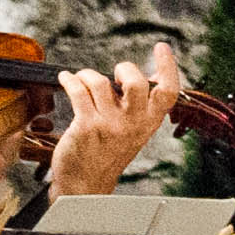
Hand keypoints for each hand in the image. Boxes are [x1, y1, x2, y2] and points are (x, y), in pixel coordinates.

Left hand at [44, 44, 188, 198]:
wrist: (85, 185)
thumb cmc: (107, 154)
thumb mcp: (133, 132)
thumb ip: (140, 107)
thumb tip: (146, 75)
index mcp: (148, 123)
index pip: (168, 93)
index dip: (168, 67)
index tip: (161, 48)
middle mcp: (132, 124)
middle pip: (137, 82)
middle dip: (124, 68)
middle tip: (115, 74)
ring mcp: (109, 126)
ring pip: (99, 82)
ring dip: (86, 75)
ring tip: (81, 79)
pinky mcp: (86, 127)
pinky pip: (78, 91)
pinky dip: (69, 79)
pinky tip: (66, 79)